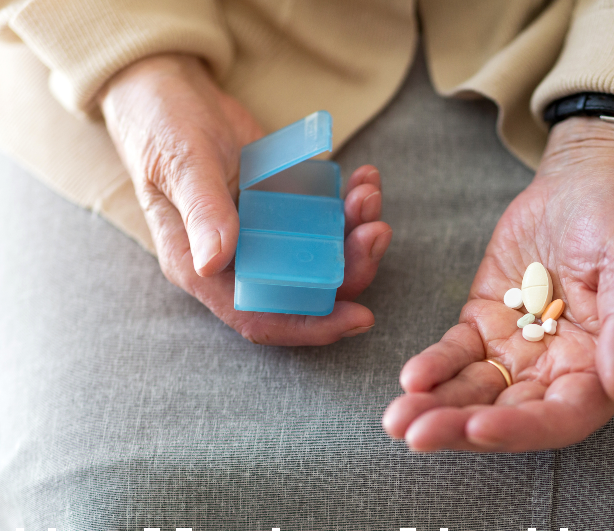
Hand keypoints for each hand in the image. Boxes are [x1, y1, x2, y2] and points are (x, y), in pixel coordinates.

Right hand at [99, 54, 390, 344]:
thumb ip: (201, 211)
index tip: (360, 317)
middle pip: (305, 287)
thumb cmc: (160, 128)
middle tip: (377, 232)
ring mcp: (265, 232)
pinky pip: (323, 215)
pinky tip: (364, 176)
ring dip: (355, 231)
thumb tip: (216, 262)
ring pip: (321, 253)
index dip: (311, 326)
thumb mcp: (179, 165)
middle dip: (349, 268)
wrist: (169, 88)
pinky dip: (349, 202)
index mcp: (204, 267)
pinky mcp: (282, 204)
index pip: (260, 316)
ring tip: (368, 194)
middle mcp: (239, 258)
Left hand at [383, 117, 613, 450]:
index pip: (562, 416)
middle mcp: (556, 368)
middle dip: (461, 427)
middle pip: (508, 413)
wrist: (582, 181)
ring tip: (396, 419)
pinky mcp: (483, 323)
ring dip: (436, 406)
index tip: (480, 427)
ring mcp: (516, 348)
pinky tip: (410, 376)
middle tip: (415, 432)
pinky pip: (455, 353)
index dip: (522, 428)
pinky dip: (433, 366)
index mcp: (599, 366)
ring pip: (474, 390)